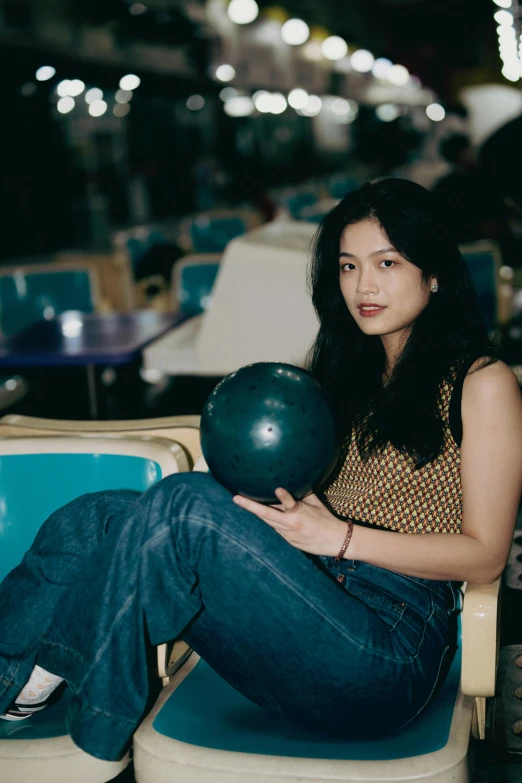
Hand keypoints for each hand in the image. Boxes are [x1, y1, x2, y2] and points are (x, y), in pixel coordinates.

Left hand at [232, 488, 348, 556]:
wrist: (335, 541)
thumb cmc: (326, 519)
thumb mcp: (316, 504)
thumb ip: (303, 493)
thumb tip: (294, 479)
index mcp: (300, 513)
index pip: (290, 503)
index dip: (284, 496)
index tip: (278, 488)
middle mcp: (291, 524)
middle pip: (267, 515)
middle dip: (251, 506)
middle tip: (236, 498)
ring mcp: (288, 534)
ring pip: (268, 522)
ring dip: (256, 512)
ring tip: (241, 501)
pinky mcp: (288, 541)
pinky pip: (275, 529)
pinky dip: (270, 521)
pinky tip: (259, 514)